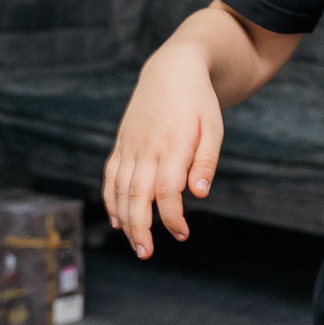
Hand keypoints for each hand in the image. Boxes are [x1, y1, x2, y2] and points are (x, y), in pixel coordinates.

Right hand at [103, 51, 224, 258]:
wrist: (171, 70)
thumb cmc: (198, 102)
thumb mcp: (213, 127)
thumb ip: (205, 161)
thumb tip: (198, 195)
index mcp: (172, 144)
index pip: (167, 190)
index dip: (172, 217)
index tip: (182, 233)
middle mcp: (146, 147)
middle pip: (137, 194)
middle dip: (140, 228)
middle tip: (146, 253)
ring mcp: (130, 146)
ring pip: (119, 189)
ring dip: (124, 220)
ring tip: (135, 244)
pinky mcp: (121, 144)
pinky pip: (110, 176)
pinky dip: (111, 199)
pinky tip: (118, 220)